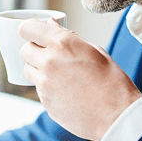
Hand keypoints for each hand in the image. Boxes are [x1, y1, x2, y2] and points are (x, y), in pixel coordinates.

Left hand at [19, 18, 141, 140]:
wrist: (118, 116)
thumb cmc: (112, 81)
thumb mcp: (95, 51)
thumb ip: (68, 37)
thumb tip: (50, 24)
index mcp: (62, 43)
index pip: (27, 28)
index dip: (30, 30)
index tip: (35, 33)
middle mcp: (48, 61)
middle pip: (24, 49)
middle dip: (34, 50)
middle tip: (51, 55)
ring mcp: (44, 83)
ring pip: (27, 69)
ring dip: (38, 69)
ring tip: (61, 74)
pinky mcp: (44, 100)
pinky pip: (37, 88)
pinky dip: (47, 87)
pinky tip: (66, 90)